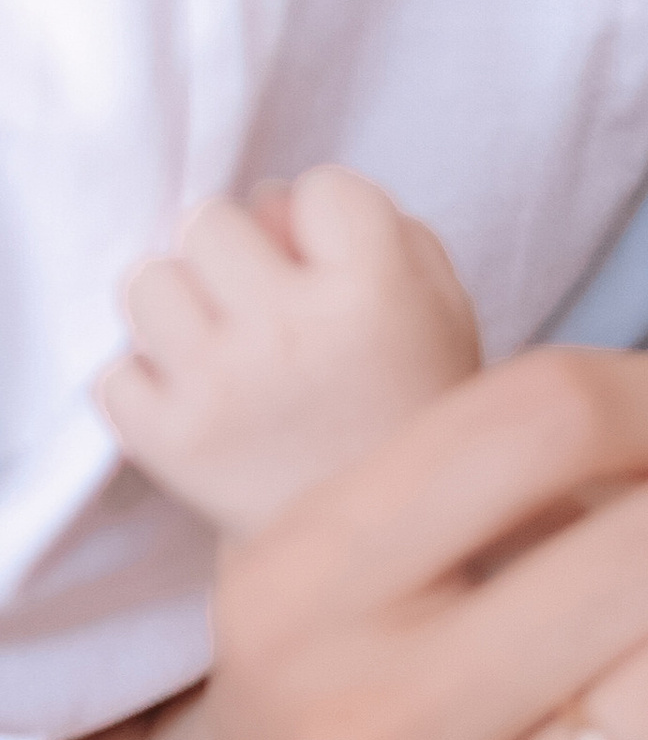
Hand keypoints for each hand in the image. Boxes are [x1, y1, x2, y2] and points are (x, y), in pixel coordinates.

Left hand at [99, 167, 481, 535]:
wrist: (385, 553)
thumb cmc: (410, 415)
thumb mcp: (443, 313)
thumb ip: (383, 231)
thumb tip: (278, 207)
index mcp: (375, 292)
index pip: (313, 186)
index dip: (321, 221)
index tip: (332, 267)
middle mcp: (292, 329)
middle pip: (210, 220)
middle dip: (236, 253)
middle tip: (263, 304)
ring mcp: (221, 385)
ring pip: (148, 282)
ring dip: (181, 307)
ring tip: (222, 349)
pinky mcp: (167, 440)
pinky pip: (113, 370)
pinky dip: (147, 384)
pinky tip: (197, 400)